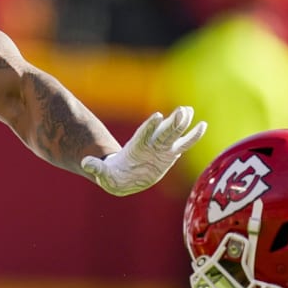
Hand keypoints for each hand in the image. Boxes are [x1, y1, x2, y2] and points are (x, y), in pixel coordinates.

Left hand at [81, 106, 205, 195]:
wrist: (123, 177)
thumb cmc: (113, 176)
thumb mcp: (103, 175)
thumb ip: (96, 168)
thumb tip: (85, 163)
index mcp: (136, 147)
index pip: (144, 134)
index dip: (150, 126)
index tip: (157, 116)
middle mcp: (150, 144)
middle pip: (163, 132)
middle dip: (172, 122)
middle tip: (182, 110)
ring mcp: (161, 148)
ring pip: (175, 134)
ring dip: (182, 123)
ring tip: (190, 111)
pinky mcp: (170, 154)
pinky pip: (184, 144)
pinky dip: (193, 136)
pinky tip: (203, 126)